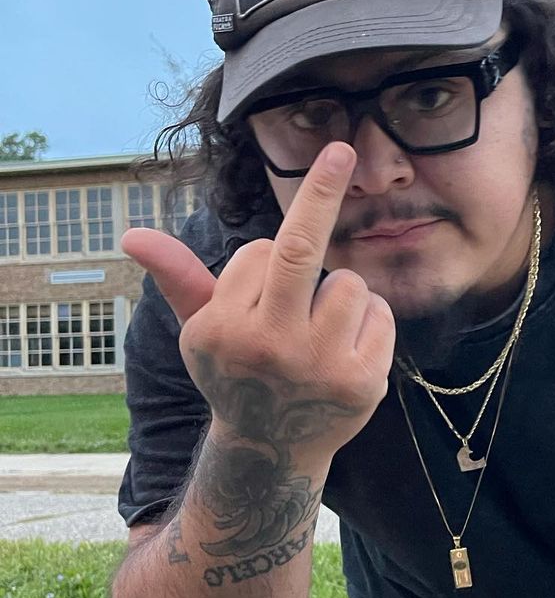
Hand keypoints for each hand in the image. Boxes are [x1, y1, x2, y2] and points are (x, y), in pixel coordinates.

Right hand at [122, 143, 394, 460]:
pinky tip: (346, 351)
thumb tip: (132, 235)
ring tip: (321, 333)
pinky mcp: (361, 382)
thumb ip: (178, 277)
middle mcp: (268, 347)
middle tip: (341, 148)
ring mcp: (317, 366)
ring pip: (348, 282)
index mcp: (222, 329)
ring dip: (341, 295)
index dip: (270, 263)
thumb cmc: (239, 373)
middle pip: (302, 249)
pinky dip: (370, 321)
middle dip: (320, 191)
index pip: (262, 253)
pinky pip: (380, 312)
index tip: (267, 290)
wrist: (275, 450)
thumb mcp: (203, 329)